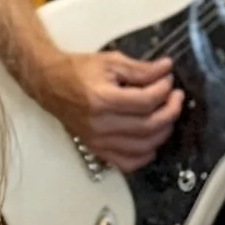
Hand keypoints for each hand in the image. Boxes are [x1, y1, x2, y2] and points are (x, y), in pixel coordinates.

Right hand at [44, 46, 180, 170]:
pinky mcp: (96, 148)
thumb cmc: (76, 71)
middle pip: (148, 126)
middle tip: (175, 97)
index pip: (145, 102)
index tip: (168, 81)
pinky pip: (127, 163)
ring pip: (142, 147)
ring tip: (166, 115)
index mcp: (102, 99)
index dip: (163, 91)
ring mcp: (97, 140)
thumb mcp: (111, 62)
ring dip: (162, 132)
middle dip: (170, 111)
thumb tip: (166, 70)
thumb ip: (141, 69)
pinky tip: (151, 140)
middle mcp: (99, 124)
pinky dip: (144, 155)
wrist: (49, 83)